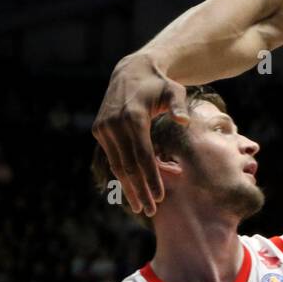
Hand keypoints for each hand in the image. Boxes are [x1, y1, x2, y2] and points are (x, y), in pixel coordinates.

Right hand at [91, 53, 188, 215]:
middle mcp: (114, 124)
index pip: (143, 156)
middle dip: (140, 190)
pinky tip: (128, 190)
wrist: (132, 70)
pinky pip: (111, 157)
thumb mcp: (174, 90)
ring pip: (116, 165)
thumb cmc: (160, 84)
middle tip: (150, 210)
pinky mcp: (99, 130)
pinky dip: (120, 174)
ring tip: (140, 206)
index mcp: (133, 117)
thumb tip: (183, 121)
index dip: (151, 178)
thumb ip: (178, 106)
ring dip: (128, 187)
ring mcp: (104, 128)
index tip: (159, 197)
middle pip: (128, 165)